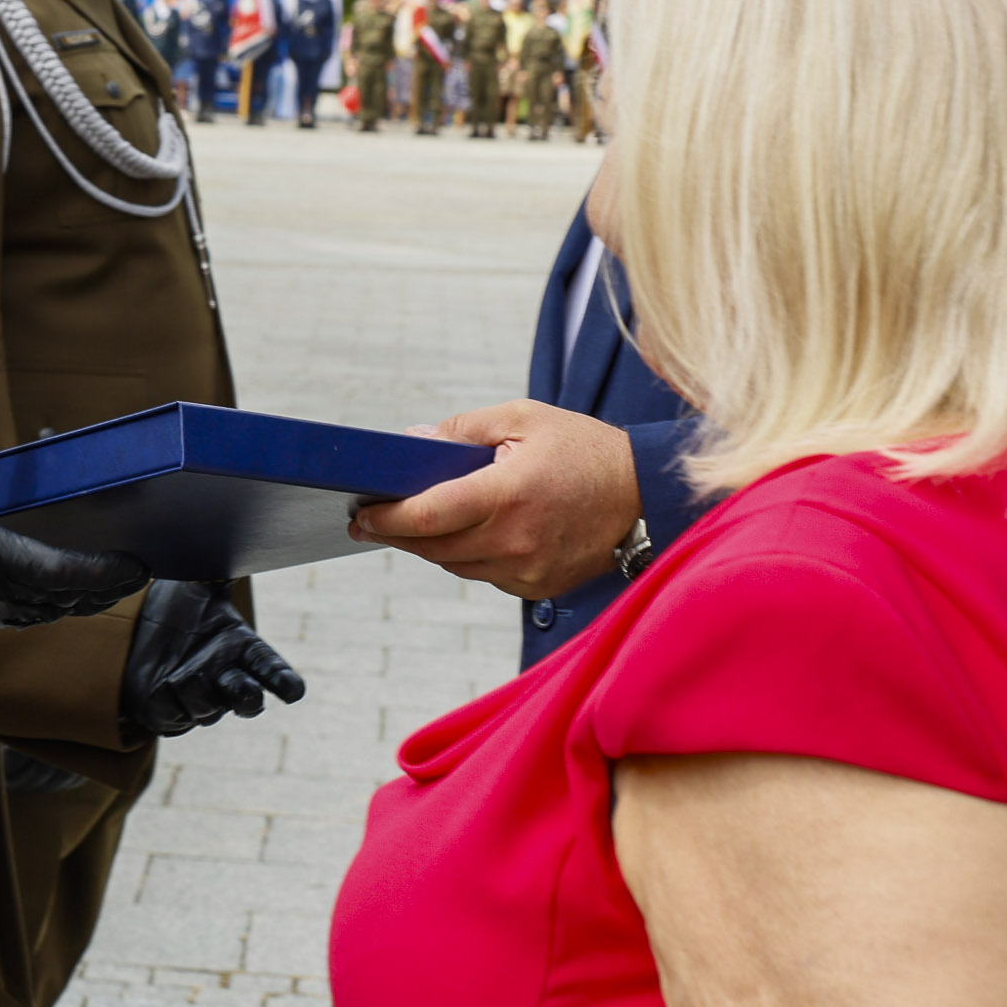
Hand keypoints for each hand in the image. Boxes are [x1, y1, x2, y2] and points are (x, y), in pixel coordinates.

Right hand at [0, 377, 144, 651]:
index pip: (70, 574)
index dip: (109, 572)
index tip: (138, 565)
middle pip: (69, 600)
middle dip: (105, 589)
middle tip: (134, 573)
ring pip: (47, 614)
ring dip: (78, 601)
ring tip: (103, 584)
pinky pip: (20, 619)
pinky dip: (45, 608)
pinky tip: (48, 593)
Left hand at [121, 582, 304, 738]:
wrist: (146, 634)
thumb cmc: (185, 608)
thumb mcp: (199, 587)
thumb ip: (216, 574)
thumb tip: (232, 549)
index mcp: (246, 649)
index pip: (271, 667)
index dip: (283, 680)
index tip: (294, 692)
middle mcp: (230, 682)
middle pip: (248, 699)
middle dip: (248, 697)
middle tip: (248, 693)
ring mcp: (205, 704)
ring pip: (206, 709)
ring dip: (192, 688)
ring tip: (179, 669)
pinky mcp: (174, 718)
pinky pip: (173, 716)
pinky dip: (165, 698)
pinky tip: (162, 682)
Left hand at [348, 398, 637, 599]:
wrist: (646, 495)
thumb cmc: (584, 449)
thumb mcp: (523, 418)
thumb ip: (463, 430)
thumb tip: (411, 444)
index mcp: (508, 495)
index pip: (428, 516)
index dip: (386, 518)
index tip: (360, 513)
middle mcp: (515, 541)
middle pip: (432, 547)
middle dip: (397, 532)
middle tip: (370, 518)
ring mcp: (526, 571)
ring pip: (454, 564)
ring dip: (428, 545)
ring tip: (410, 522)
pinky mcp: (536, 588)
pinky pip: (482, 574)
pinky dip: (465, 555)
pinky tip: (462, 533)